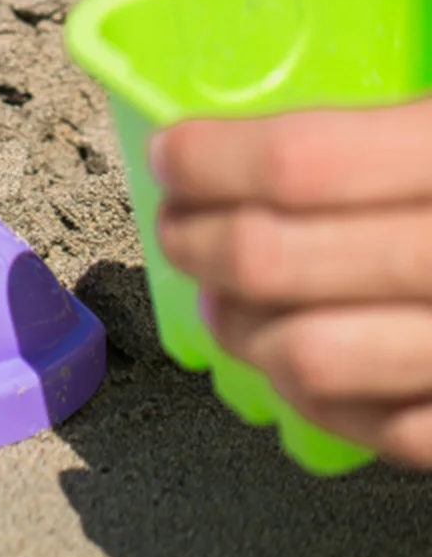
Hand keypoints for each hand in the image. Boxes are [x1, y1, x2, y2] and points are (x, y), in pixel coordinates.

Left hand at [151, 102, 431, 465]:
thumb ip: (383, 126)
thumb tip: (254, 133)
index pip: (293, 163)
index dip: (206, 161)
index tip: (174, 155)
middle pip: (267, 259)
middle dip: (192, 240)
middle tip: (177, 226)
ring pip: (298, 357)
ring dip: (237, 327)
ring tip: (224, 298)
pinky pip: (371, 430)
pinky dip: (317, 398)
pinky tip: (300, 355)